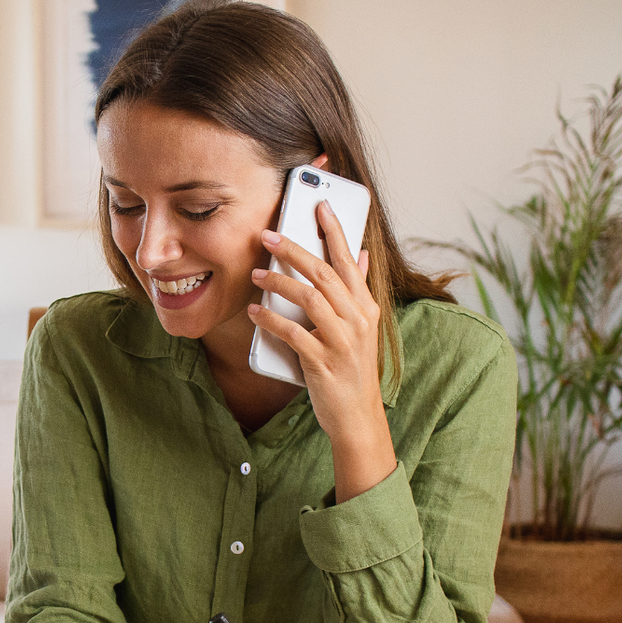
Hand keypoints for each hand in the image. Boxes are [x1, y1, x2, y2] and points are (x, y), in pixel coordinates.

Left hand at [247, 203, 395, 501]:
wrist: (357, 417)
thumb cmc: (352, 369)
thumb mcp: (362, 328)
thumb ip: (358, 291)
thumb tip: (361, 255)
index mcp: (366, 307)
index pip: (348, 260)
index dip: (334, 230)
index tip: (318, 205)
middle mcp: (357, 319)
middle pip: (323, 273)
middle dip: (294, 250)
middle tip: (267, 235)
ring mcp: (341, 341)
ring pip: (308, 299)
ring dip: (278, 282)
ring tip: (255, 274)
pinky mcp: (322, 362)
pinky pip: (293, 333)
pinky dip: (271, 320)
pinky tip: (255, 312)